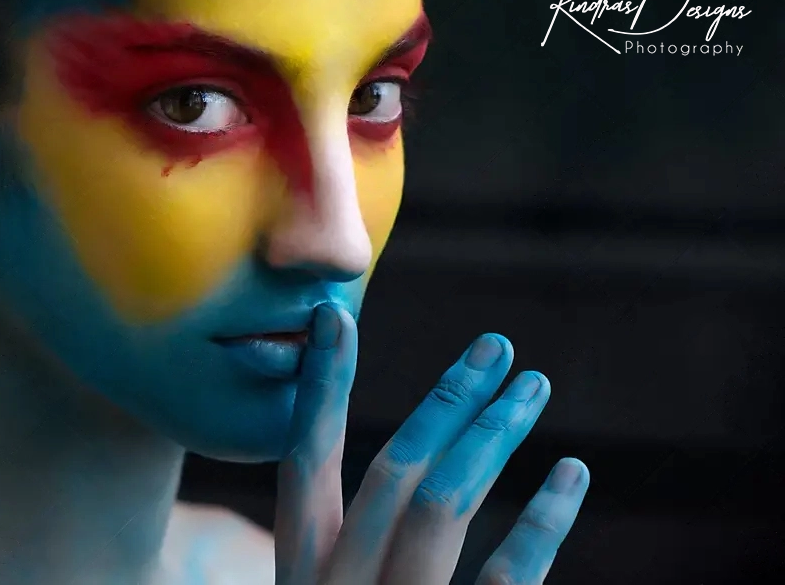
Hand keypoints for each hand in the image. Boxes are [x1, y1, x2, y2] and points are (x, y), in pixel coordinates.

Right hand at [274, 303, 588, 584]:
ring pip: (442, 506)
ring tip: (534, 386)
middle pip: (392, 474)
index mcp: (303, 578)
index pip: (303, 469)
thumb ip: (349, 558)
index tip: (336, 317)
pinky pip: (508, 579)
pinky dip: (544, 521)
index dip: (320, 390)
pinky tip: (571, 472)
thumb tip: (392, 488)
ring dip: (490, 432)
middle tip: (495, 346)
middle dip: (445, 400)